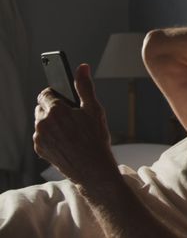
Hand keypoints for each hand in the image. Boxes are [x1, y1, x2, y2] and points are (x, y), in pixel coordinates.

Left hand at [33, 63, 117, 184]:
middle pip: (43, 107)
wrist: (93, 169)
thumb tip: (82, 67)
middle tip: (73, 119)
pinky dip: (50, 136)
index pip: (46, 93)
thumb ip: (85, 86)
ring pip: (41, 122)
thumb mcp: (94, 110)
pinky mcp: (39, 149)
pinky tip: (66, 141)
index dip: (57, 95)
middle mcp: (43, 123)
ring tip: (70, 132)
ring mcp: (39, 137)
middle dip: (55, 110)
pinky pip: (41, 136)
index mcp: (55, 110)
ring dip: (52, 123)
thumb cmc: (96, 139)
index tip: (66, 101)